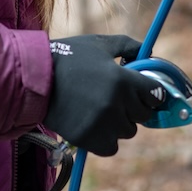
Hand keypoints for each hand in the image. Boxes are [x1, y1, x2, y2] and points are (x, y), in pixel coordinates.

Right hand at [42, 34, 166, 156]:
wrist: (35, 79)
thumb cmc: (68, 57)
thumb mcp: (99, 44)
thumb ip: (127, 45)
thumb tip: (147, 52)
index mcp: (122, 79)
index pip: (156, 94)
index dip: (149, 91)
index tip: (141, 91)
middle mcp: (117, 103)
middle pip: (143, 115)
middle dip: (132, 106)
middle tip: (114, 97)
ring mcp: (104, 124)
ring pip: (128, 131)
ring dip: (118, 122)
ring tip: (98, 108)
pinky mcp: (90, 139)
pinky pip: (111, 146)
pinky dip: (105, 139)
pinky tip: (92, 123)